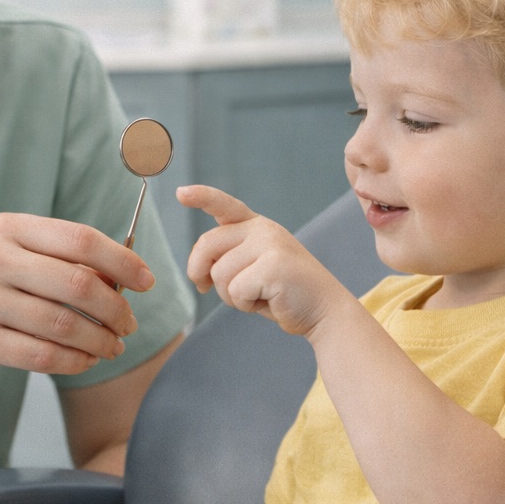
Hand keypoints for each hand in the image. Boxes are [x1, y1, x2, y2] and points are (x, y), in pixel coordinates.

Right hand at [0, 213, 155, 381]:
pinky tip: (86, 360)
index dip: (121, 261)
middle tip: (130, 323)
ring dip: (100, 340)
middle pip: (78, 283)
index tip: (146, 281)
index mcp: (6, 229)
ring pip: (65, 324)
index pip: (80, 239)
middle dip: (116, 308)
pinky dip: (75, 361)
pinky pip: (43, 355)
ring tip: (113, 346)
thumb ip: (56, 258)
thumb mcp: (5, 254)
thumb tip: (124, 276)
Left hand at [176, 185, 356, 336]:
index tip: (181, 192)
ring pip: (219, 274)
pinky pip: (236, 290)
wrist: (324, 311)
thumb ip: (227, 260)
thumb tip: (197, 272)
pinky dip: (246, 305)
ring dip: (231, 296)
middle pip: (206, 245)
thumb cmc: (281, 293)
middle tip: (205, 288)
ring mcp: (270, 244)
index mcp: (256, 226)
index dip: (202, 197)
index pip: (224, 205)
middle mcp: (263, 229)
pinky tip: (268, 301)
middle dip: (199, 272)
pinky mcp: (274, 265)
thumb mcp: (252, 269)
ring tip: (258, 296)